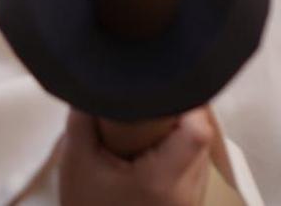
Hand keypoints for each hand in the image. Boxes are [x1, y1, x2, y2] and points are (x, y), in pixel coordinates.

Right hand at [58, 108, 224, 205]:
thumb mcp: (77, 166)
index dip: (186, 104)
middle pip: (202, 135)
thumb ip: (83, 123)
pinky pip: (197, 164)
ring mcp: (193, 199)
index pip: (198, 131)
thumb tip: (95, 86)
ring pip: (203, 149)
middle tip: (153, 106)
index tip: (161, 95)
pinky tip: (156, 148)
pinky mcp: (191, 201)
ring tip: (152, 127)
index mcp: (163, 181)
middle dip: (180, 114)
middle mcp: (187, 191)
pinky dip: (181, 151)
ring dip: (182, 132)